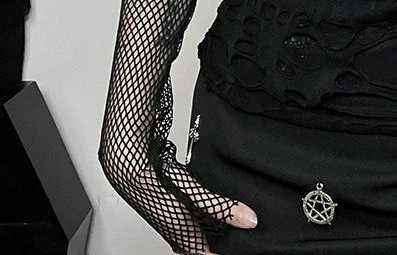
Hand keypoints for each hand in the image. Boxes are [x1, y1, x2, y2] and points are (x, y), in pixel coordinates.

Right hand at [101, 151, 258, 254]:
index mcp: (184, 237)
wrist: (133, 166)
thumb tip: (249, 220)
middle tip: (236, 231)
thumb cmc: (157, 184)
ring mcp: (173, 221)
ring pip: (195, 232)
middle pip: (202, 246)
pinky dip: (201, 214)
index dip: (226, 250)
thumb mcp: (197, 196)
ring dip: (210, 226)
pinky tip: (207, 203)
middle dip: (219, 240)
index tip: (242, 245)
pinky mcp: (171, 208)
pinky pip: (190, 218)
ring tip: (228, 218)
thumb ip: (223, 208)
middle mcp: (177, 233)